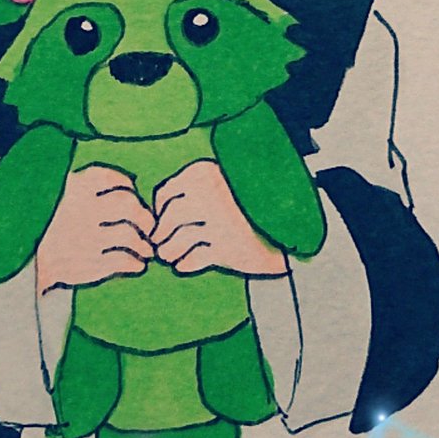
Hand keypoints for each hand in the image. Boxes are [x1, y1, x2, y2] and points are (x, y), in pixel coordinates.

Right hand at [36, 165, 153, 293]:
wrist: (23, 262)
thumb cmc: (49, 225)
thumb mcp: (59, 196)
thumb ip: (88, 188)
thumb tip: (131, 190)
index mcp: (73, 187)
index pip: (113, 180)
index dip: (129, 188)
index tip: (133, 196)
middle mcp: (80, 209)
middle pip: (128, 205)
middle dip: (144, 216)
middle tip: (149, 225)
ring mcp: (85, 237)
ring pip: (129, 235)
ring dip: (143, 244)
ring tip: (147, 250)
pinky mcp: (87, 264)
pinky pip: (122, 261)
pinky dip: (135, 263)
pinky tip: (138, 264)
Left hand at [150, 160, 288, 276]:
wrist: (285, 226)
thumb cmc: (242, 207)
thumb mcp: (216, 188)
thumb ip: (188, 197)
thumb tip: (153, 222)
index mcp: (204, 172)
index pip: (166, 194)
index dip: (159, 212)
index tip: (163, 223)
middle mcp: (210, 193)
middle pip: (169, 219)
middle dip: (161, 235)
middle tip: (160, 246)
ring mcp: (220, 220)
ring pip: (178, 241)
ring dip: (169, 252)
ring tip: (170, 256)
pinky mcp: (230, 247)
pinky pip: (194, 259)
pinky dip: (185, 264)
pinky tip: (184, 265)